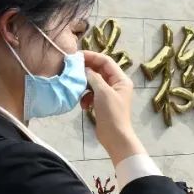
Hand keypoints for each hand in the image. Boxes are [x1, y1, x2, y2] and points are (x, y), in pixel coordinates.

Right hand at [81, 50, 143, 164]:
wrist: (115, 137)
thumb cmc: (112, 114)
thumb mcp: (103, 92)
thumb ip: (94, 77)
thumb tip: (84, 68)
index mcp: (121, 80)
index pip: (106, 61)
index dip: (92, 56)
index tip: (76, 56)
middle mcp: (117, 84)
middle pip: (99, 70)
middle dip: (86, 71)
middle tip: (71, 70)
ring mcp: (110, 94)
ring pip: (94, 82)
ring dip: (85, 86)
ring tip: (78, 91)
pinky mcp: (103, 103)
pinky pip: (92, 94)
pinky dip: (86, 97)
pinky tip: (84, 106)